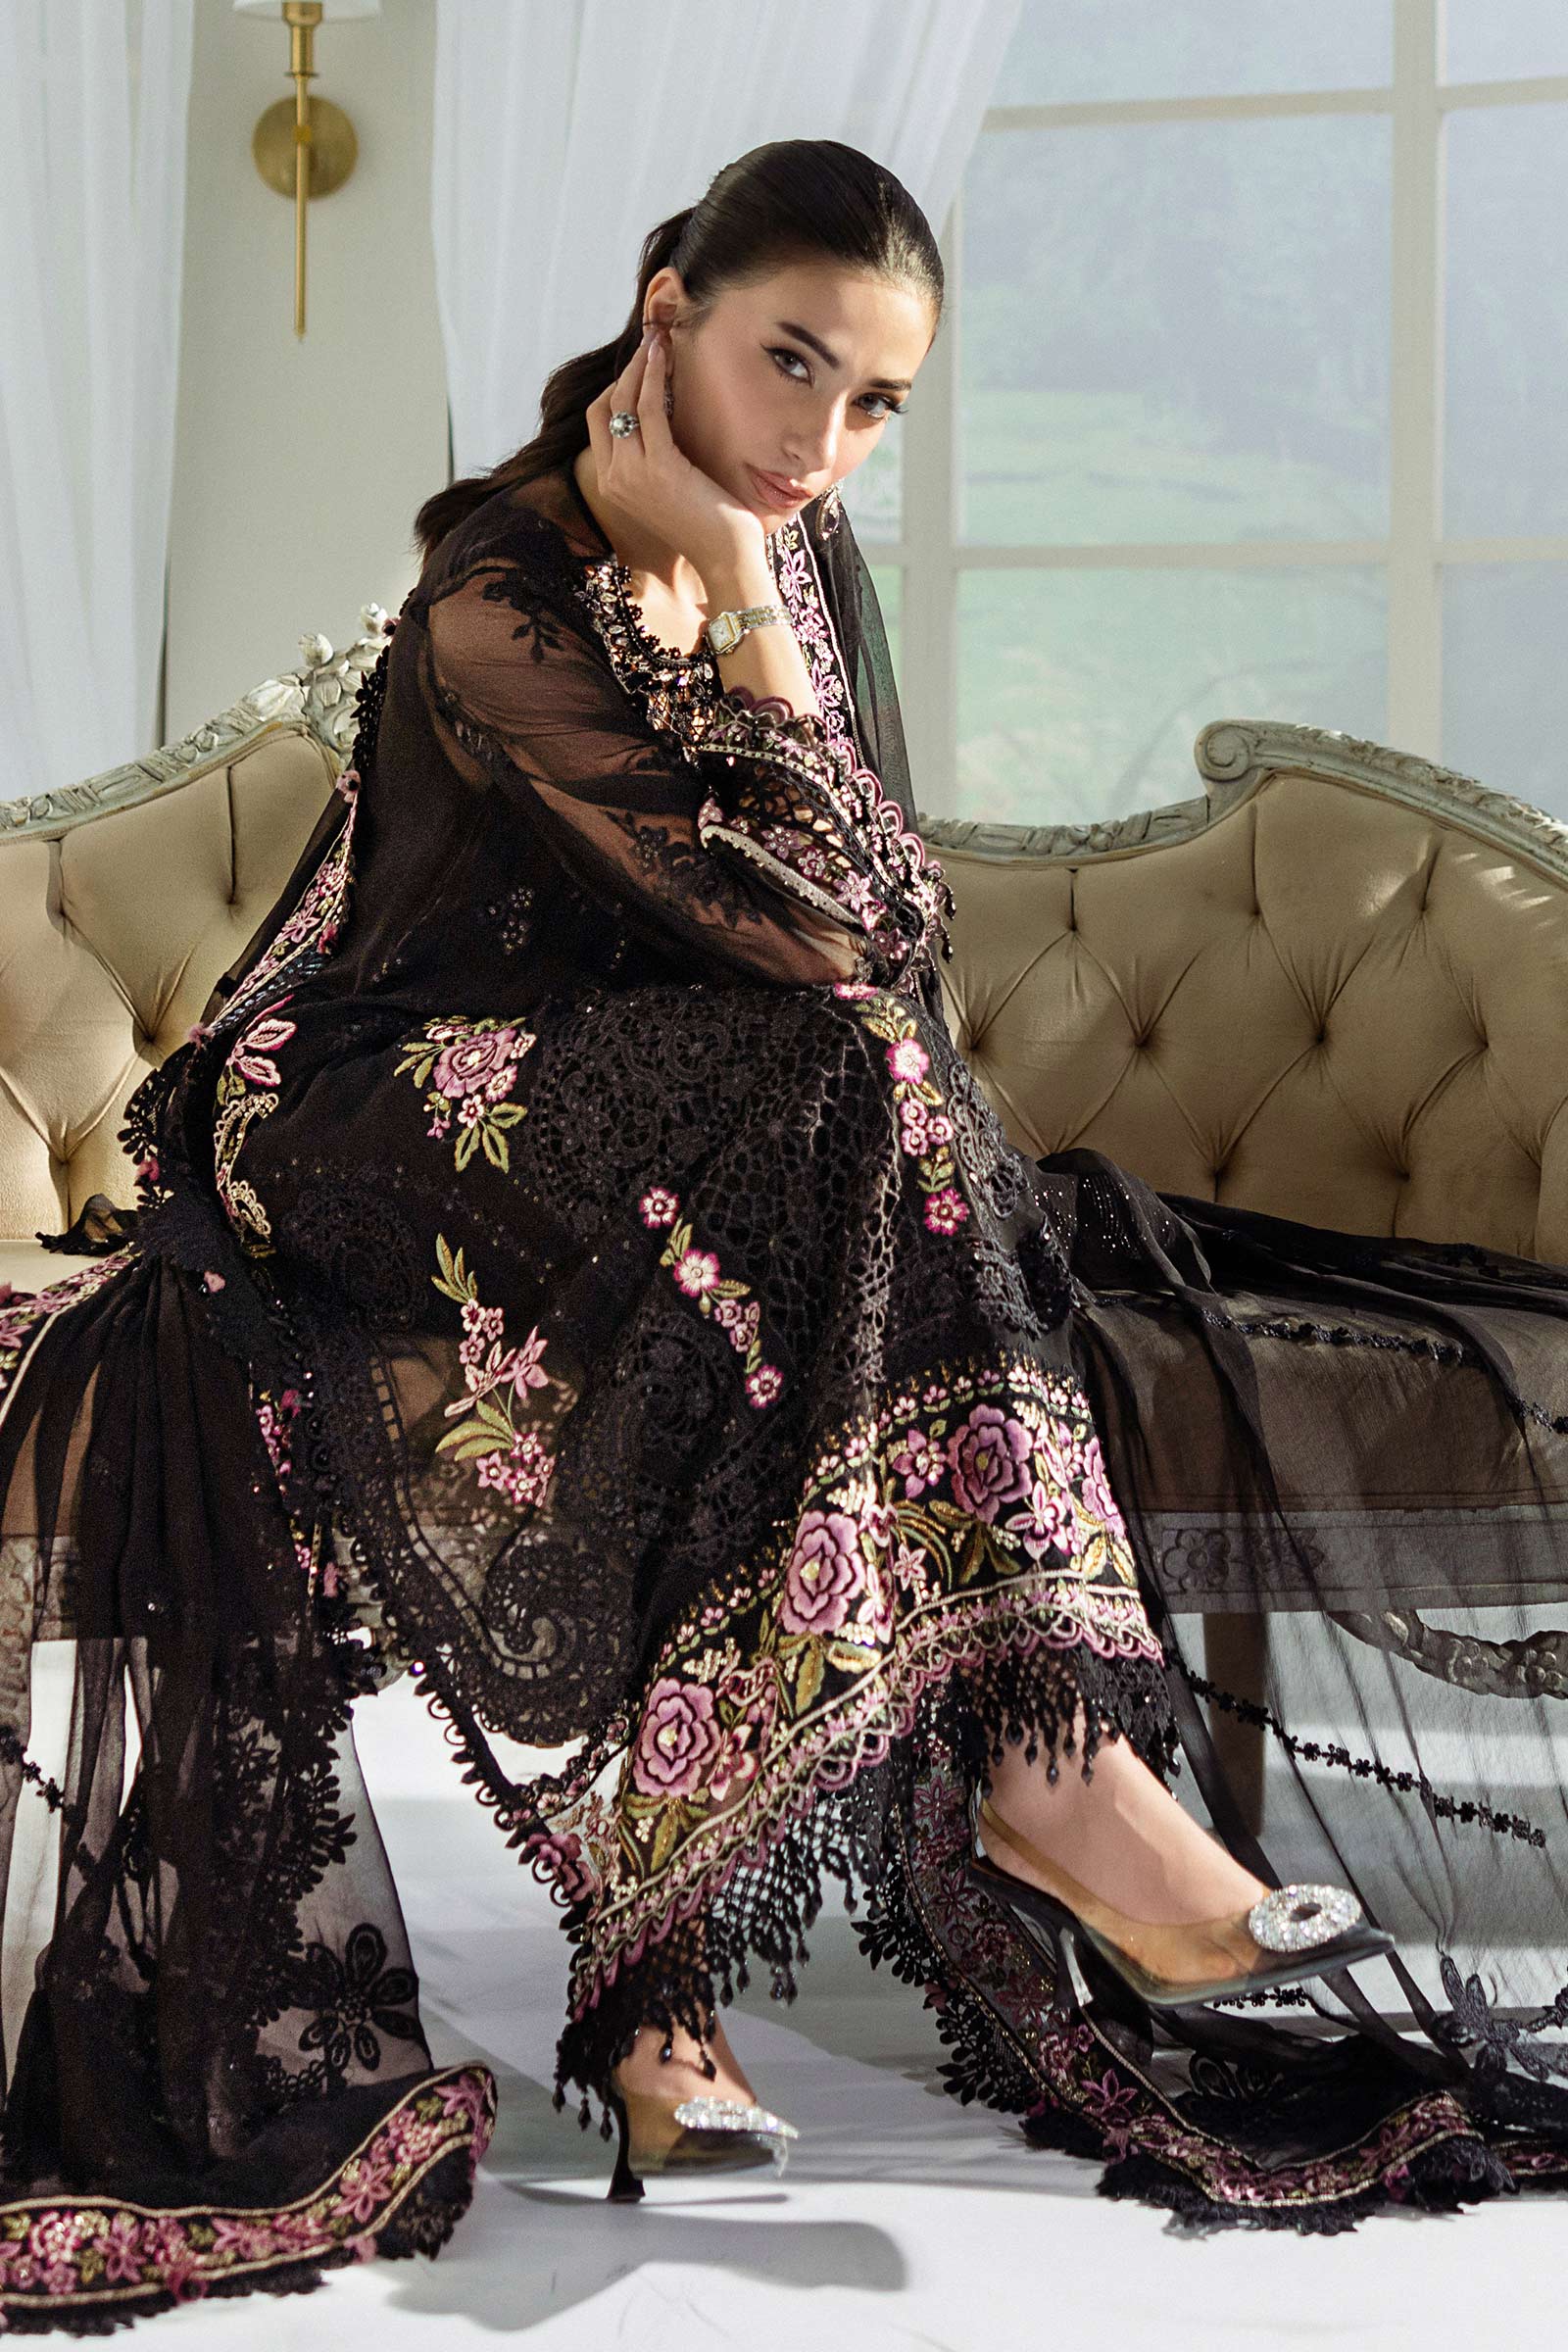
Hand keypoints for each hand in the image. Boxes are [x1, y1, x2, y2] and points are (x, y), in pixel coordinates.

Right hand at [585, 326, 767, 586]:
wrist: (724, 557)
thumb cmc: (706, 525)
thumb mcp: (668, 489)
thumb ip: (654, 459)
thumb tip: (662, 416)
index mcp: (612, 484)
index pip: (599, 421)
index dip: (616, 387)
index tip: (640, 365)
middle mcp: (614, 478)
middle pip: (605, 405)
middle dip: (626, 368)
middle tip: (650, 340)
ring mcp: (632, 473)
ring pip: (625, 400)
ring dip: (641, 363)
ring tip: (660, 338)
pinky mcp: (659, 466)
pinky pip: (650, 407)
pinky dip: (656, 376)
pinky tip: (666, 357)